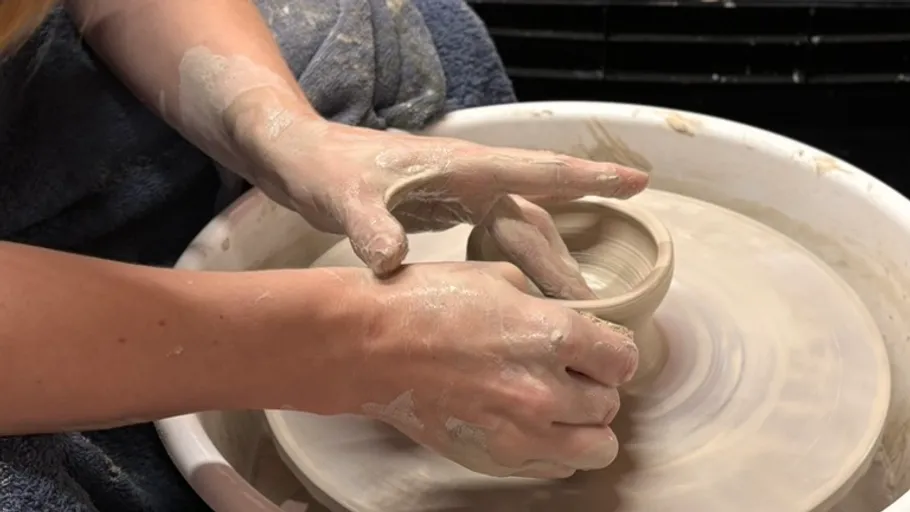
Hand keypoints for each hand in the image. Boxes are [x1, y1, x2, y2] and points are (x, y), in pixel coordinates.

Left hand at [233, 114, 648, 299]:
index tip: (638, 182)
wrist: (299, 159)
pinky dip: (516, 269)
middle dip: (567, 264)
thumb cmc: (325, 168)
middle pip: (536, 221)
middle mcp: (471, 180)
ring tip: (569, 319)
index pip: (536, 171)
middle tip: (597, 316)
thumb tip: (392, 260)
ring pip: (521, 234)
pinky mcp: (448, 209)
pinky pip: (498, 240)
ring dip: (545, 271)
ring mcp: (461, 195)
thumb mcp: (344, 196)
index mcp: (461, 168)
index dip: (588, 178)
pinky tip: (518, 299)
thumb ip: (370, 226)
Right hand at [348, 262, 637, 477]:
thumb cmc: (427, 302)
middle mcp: (544, 390)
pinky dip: (554, 449)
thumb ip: (551, 305)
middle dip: (596, 386)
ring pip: (597, 448)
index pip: (624, 359)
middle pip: (610, 405)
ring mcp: (519, 432)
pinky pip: (555, 467)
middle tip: (570, 372)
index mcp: (551, 335)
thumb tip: (581, 323)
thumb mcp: (500, 278)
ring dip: (585, 426)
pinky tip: (531, 423)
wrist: (368, 346)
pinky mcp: (496, 458)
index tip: (598, 349)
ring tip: (559, 406)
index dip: (613, 352)